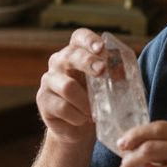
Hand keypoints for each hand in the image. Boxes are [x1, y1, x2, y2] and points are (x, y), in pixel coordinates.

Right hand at [36, 28, 106, 147]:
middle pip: (71, 56)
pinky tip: (82, 120)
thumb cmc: (94, 102)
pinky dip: (77, 116)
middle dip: (87, 62)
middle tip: (102, 71)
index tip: (101, 48)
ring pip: (67, 87)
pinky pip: (63, 107)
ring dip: (85, 102)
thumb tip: (124, 72)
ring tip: (93, 113)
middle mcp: (59, 62)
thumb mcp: (106, 87)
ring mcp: (48, 80)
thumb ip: (113, 77)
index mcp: (76, 53)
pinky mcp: (43, 100)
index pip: (80, 37)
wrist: (77, 128)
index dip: (89, 40)